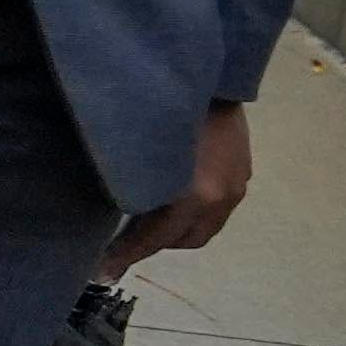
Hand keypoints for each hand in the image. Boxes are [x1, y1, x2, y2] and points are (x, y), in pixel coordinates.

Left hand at [104, 100, 254, 273]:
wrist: (214, 74)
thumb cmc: (159, 106)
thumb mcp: (134, 149)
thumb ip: (127, 183)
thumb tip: (107, 207)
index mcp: (191, 195)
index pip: (152, 239)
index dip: (124, 256)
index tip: (100, 272)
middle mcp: (219, 197)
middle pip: (183, 240)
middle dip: (153, 244)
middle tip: (123, 239)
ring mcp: (236, 186)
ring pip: (204, 228)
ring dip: (177, 230)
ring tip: (148, 216)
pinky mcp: (244, 173)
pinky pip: (218, 208)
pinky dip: (195, 212)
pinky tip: (175, 195)